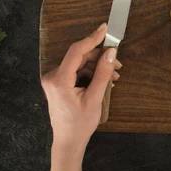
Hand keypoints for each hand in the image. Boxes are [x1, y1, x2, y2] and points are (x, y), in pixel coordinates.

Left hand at [41, 23, 121, 150]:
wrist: (69, 141)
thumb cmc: (80, 124)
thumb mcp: (95, 98)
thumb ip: (102, 73)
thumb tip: (111, 53)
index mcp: (59, 80)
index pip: (76, 51)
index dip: (92, 38)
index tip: (104, 29)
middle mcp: (53, 76)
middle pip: (80, 57)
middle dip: (100, 59)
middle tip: (117, 65)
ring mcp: (54, 80)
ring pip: (80, 64)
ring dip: (98, 68)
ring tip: (113, 78)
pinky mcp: (59, 83)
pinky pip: (77, 71)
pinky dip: (91, 74)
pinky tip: (104, 82)